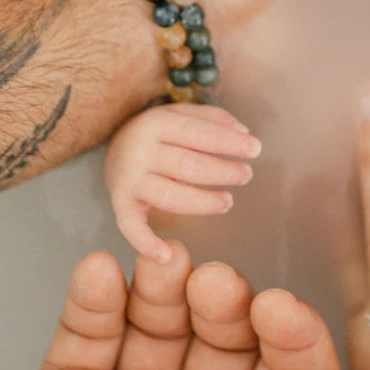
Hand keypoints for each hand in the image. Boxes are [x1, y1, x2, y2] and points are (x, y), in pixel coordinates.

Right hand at [0, 242, 369, 369]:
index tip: (279, 307)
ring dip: (161, 289)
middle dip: (224, 303)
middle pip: (226, 339)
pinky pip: (85, 339)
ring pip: (159, 325)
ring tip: (163, 268)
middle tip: (216, 284)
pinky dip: (92, 302)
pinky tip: (101, 273)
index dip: (293, 336)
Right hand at [104, 104, 262, 262]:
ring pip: (169, 196)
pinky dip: (145, 243)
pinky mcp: (121, 205)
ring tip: (228, 202)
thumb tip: (244, 134)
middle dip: (222, 172)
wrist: (114, 147)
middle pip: (187, 166)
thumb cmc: (160, 134)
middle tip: (246, 175)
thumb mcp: (182, 114)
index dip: (228, 142)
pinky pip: (130, 227)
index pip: (197, 132)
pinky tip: (167, 256)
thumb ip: (213, 119)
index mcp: (157, 123)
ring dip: (204, 203)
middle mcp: (140, 152)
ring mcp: (130, 180)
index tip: (255, 149)